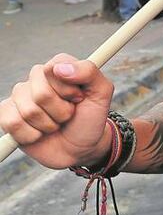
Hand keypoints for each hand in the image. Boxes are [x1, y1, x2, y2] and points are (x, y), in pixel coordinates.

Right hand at [0, 54, 114, 168]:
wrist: (80, 147)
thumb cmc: (90, 117)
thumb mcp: (102, 93)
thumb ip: (89, 72)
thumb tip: (60, 68)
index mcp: (58, 67)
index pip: (53, 68)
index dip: (68, 89)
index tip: (79, 98)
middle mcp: (36, 78)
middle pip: (41, 94)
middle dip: (61, 111)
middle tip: (69, 114)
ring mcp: (19, 96)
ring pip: (29, 111)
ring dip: (49, 124)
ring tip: (56, 124)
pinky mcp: (7, 115)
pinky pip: (12, 124)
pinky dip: (33, 135)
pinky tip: (40, 133)